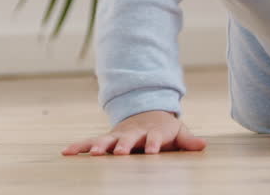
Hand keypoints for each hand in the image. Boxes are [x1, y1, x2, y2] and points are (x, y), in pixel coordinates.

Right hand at [62, 110, 206, 155]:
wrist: (147, 115)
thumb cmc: (164, 129)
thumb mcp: (178, 133)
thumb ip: (188, 140)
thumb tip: (203, 145)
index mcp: (152, 132)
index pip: (153, 138)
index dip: (153, 144)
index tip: (152, 151)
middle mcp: (133, 133)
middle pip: (127, 139)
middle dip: (123, 145)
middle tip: (118, 153)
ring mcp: (118, 135)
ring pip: (107, 140)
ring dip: (99, 146)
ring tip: (91, 153)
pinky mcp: (106, 139)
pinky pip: (90, 142)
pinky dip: (79, 146)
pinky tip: (66, 152)